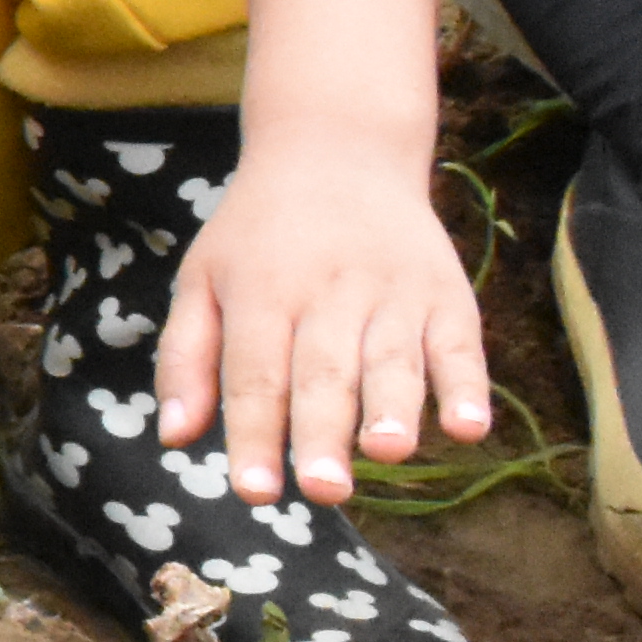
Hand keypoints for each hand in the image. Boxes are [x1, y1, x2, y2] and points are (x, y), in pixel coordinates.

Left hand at [155, 135, 495, 501]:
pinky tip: (467, 427)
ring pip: (392, 358)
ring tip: (386, 453)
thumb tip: (175, 437)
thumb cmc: (258, 235)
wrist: (336, 149)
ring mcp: (392, 292)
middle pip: (324, 372)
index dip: (254, 435)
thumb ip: (186, 358)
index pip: (255, 374)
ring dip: (393, 409)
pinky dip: (466, 385)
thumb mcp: (203, 279)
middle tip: (323, 491)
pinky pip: (460, 344)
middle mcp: (327, 292)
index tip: (255, 492)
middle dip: (323, 433)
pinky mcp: (445, 294)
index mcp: (260, 293)